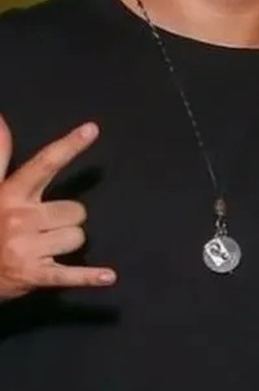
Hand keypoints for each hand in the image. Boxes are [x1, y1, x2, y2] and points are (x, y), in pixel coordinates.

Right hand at [0, 115, 115, 299]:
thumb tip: (1, 120)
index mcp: (11, 195)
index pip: (44, 164)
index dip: (68, 146)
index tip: (92, 129)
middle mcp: (20, 218)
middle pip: (76, 210)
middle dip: (66, 219)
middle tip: (42, 227)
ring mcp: (26, 248)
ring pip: (78, 237)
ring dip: (66, 243)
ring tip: (41, 248)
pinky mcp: (34, 274)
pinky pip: (70, 274)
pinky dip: (89, 277)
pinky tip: (109, 277)